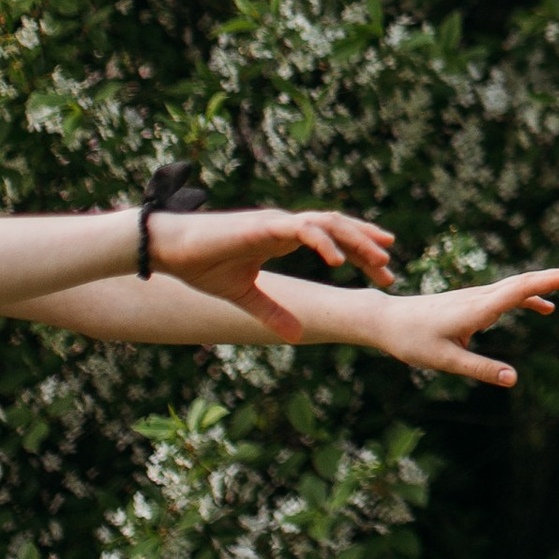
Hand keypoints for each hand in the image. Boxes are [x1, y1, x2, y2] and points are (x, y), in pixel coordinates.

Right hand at [147, 202, 397, 335]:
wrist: (168, 249)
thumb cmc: (201, 265)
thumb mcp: (243, 296)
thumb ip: (272, 312)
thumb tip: (297, 336)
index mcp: (284, 238)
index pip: (333, 238)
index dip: (359, 251)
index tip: (384, 269)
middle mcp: (285, 226)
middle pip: (339, 228)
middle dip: (367, 246)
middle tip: (390, 269)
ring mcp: (276, 223)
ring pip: (328, 224)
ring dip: (355, 241)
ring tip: (379, 259)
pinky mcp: (262, 225)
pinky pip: (301, 229)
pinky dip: (322, 241)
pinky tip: (338, 260)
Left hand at [334, 259, 558, 388]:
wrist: (387, 320)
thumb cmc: (412, 341)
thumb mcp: (445, 361)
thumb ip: (480, 369)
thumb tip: (513, 379)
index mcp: (477, 308)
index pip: (521, 289)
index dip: (552, 281)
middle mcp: (481, 297)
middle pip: (526, 280)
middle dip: (558, 275)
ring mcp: (478, 297)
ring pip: (519, 284)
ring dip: (548, 281)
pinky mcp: (474, 301)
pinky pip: (509, 295)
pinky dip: (530, 297)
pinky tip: (544, 308)